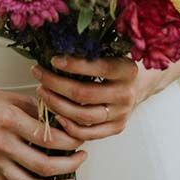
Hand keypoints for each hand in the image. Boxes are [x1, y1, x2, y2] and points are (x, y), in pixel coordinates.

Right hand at [0, 84, 88, 179]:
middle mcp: (2, 144)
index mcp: (10, 121)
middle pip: (42, 165)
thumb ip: (38, 110)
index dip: (69, 139)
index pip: (47, 137)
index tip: (80, 138)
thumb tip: (63, 123)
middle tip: (81, 158)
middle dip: (69, 164)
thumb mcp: (14, 98)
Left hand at [31, 54, 149, 140]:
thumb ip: (93, 51)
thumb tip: (58, 46)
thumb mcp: (113, 51)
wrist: (140, 84)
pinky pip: (88, 133)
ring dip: (57, 104)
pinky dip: (68, 126)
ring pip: (83, 115)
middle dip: (56, 84)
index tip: (53, 60)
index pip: (97, 68)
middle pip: (84, 94)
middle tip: (38, 74)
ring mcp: (122, 114)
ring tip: (42, 92)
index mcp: (127, 70)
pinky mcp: (116, 128)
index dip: (73, 65)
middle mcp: (126, 93)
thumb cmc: (118, 63)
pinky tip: (55, 114)